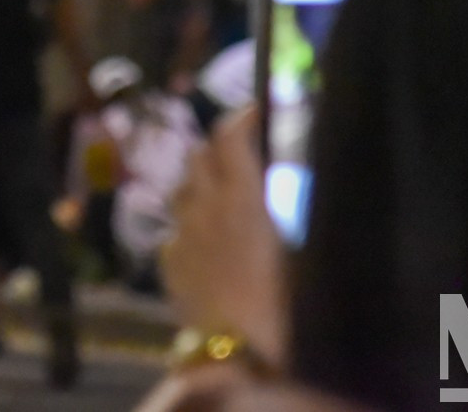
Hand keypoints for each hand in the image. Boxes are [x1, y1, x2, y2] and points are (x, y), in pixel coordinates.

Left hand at [161, 107, 287, 370]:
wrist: (235, 354)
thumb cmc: (281, 306)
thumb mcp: (300, 254)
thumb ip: (287, 215)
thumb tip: (290, 195)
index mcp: (242, 198)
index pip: (229, 136)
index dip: (239, 117)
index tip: (254, 112)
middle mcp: (204, 206)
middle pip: (199, 154)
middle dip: (217, 147)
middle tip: (240, 155)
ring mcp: (180, 232)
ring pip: (182, 187)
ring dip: (200, 182)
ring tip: (221, 196)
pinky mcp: (167, 261)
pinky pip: (176, 227)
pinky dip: (190, 223)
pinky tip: (206, 242)